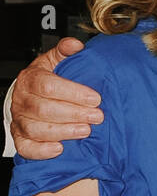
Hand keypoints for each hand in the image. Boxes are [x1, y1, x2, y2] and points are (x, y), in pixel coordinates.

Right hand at [10, 38, 99, 158]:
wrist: (30, 94)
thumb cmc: (48, 78)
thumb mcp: (56, 61)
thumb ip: (66, 51)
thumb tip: (75, 45)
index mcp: (31, 78)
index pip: (48, 85)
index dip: (73, 92)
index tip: (95, 98)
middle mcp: (22, 100)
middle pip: (44, 109)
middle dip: (74, 113)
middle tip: (97, 116)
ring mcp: (20, 120)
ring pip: (36, 129)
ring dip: (63, 131)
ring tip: (86, 130)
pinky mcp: (21, 137)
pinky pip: (26, 147)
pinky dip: (41, 151)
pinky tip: (60, 149)